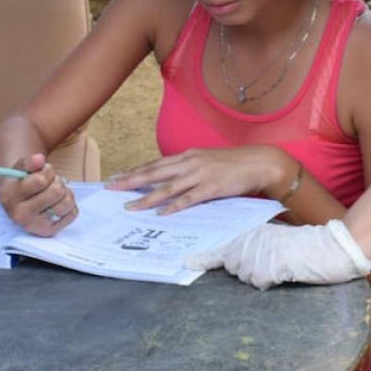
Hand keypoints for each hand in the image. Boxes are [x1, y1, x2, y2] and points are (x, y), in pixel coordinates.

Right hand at [0, 153, 77, 235]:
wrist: (20, 201)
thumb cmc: (23, 180)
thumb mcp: (21, 167)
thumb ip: (30, 161)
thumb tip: (40, 159)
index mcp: (9, 196)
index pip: (40, 180)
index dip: (47, 171)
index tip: (44, 171)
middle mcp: (19, 215)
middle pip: (56, 192)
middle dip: (57, 181)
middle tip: (52, 181)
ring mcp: (34, 226)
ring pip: (66, 203)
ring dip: (66, 192)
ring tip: (57, 191)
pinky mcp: (48, 232)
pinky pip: (72, 213)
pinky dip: (71, 204)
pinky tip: (59, 202)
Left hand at [106, 146, 288, 214]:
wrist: (258, 163)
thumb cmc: (233, 164)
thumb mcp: (206, 161)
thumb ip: (188, 168)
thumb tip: (172, 179)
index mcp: (188, 156)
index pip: (155, 164)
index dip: (135, 171)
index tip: (118, 177)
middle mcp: (190, 163)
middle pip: (154, 173)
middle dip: (131, 181)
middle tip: (111, 189)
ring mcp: (200, 175)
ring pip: (166, 188)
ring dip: (146, 198)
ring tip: (129, 207)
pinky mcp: (211, 188)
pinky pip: (188, 199)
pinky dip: (173, 207)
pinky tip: (161, 214)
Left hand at [185, 220, 370, 288]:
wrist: (325, 247)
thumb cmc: (301, 244)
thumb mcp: (273, 238)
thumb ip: (254, 245)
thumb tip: (234, 259)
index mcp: (250, 234)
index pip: (221, 249)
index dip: (203, 258)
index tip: (186, 264)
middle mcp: (249, 243)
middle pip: (234, 267)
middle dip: (247, 269)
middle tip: (270, 262)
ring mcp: (256, 257)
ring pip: (247, 276)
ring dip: (261, 275)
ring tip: (280, 263)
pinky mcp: (265, 269)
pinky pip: (261, 283)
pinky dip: (271, 280)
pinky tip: (284, 270)